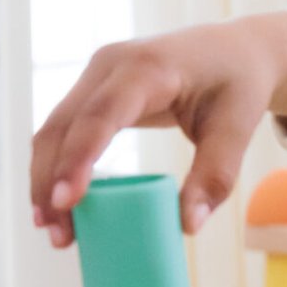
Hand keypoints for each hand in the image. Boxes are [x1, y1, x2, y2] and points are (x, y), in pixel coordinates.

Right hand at [29, 7, 286, 246]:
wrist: (236, 49)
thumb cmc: (238, 85)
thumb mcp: (236, 128)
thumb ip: (215, 176)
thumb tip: (187, 227)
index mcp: (148, 68)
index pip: (101, 115)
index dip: (78, 158)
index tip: (65, 202)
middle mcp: (111, 65)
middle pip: (64, 126)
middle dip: (52, 181)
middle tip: (60, 237)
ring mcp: (96, 74)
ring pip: (56, 129)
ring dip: (47, 178)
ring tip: (57, 232)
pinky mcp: (94, 89)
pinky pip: (66, 129)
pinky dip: (59, 166)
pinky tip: (61, 204)